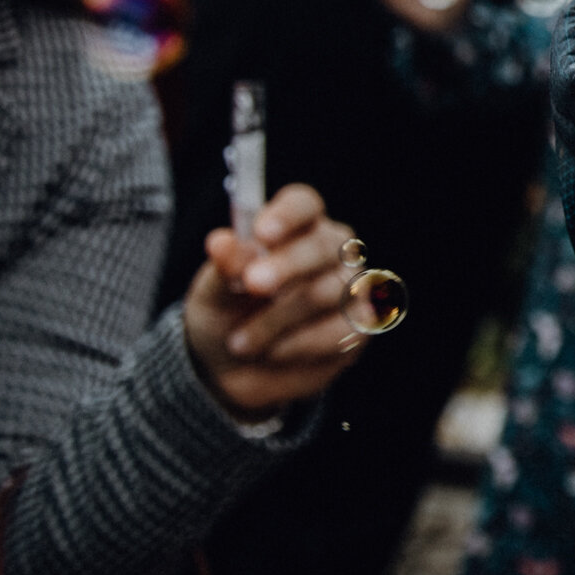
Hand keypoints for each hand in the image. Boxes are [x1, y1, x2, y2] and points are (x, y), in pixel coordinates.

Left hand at [183, 184, 364, 422]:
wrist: (233, 370)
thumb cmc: (227, 314)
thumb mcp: (215, 291)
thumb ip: (225, 268)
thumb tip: (221, 242)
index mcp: (295, 227)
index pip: (303, 205)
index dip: (287, 215)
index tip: (261, 233)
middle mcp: (331, 251)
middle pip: (324, 245)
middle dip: (287, 265)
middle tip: (252, 284)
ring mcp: (350, 288)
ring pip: (329, 291)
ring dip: (277, 319)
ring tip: (239, 342)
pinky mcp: (359, 328)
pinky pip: (338, 331)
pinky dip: (299, 344)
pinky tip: (272, 353)